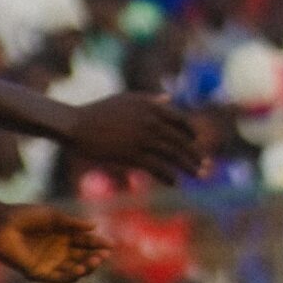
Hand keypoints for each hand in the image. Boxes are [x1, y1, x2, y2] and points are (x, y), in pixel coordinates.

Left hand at [0, 206, 110, 282]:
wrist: (1, 225)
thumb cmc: (26, 216)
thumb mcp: (54, 217)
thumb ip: (73, 224)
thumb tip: (95, 227)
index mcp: (64, 236)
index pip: (86, 243)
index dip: (99, 244)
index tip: (110, 245)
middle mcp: (58, 251)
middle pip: (83, 258)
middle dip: (95, 258)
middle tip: (103, 255)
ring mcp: (48, 263)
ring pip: (73, 271)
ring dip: (86, 268)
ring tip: (93, 261)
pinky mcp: (36, 272)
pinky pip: (56, 279)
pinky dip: (69, 276)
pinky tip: (79, 270)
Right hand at [65, 92, 201, 184]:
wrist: (75, 124)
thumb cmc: (99, 111)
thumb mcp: (127, 99)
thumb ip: (151, 100)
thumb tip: (169, 99)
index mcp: (153, 107)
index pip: (181, 121)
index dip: (191, 133)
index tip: (195, 142)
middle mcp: (151, 122)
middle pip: (181, 140)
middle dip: (196, 155)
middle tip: (207, 167)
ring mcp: (142, 138)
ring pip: (173, 154)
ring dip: (188, 167)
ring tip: (199, 176)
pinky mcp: (131, 154)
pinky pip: (156, 167)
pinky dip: (167, 175)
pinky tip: (175, 182)